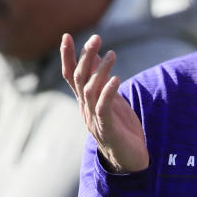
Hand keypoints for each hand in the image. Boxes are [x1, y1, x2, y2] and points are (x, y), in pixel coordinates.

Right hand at [61, 33, 148, 172]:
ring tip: (112, 54)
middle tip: (96, 38)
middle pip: (79, 79)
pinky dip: (109, 92)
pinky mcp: (108, 129)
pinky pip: (104, 108)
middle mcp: (85, 109)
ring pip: (90, 90)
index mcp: (85, 102)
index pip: (71, 76)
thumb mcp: (112, 100)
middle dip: (85, 57)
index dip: (67, 56)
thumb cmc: (121, 129)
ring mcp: (95, 119)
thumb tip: (96, 56)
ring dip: (100, 70)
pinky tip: (116, 79)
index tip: (66, 36)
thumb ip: (102, 81)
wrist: (130, 161)